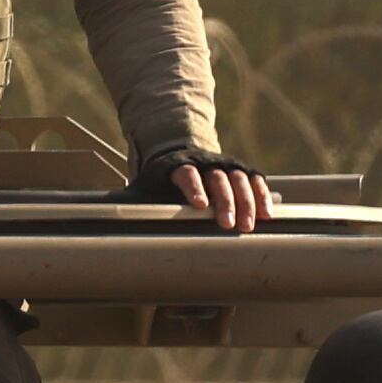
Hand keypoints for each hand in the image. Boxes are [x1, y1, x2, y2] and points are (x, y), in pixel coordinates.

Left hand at [130, 147, 275, 233]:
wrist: (180, 157)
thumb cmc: (160, 183)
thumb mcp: (144, 189)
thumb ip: (134, 204)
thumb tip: (113, 224)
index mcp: (178, 165)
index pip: (186, 174)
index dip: (193, 188)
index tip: (199, 205)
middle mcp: (204, 161)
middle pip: (217, 178)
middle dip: (225, 201)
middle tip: (229, 225)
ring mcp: (224, 164)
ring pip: (238, 179)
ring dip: (246, 202)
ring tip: (250, 225)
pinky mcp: (240, 170)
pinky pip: (254, 181)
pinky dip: (262, 196)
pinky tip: (269, 214)